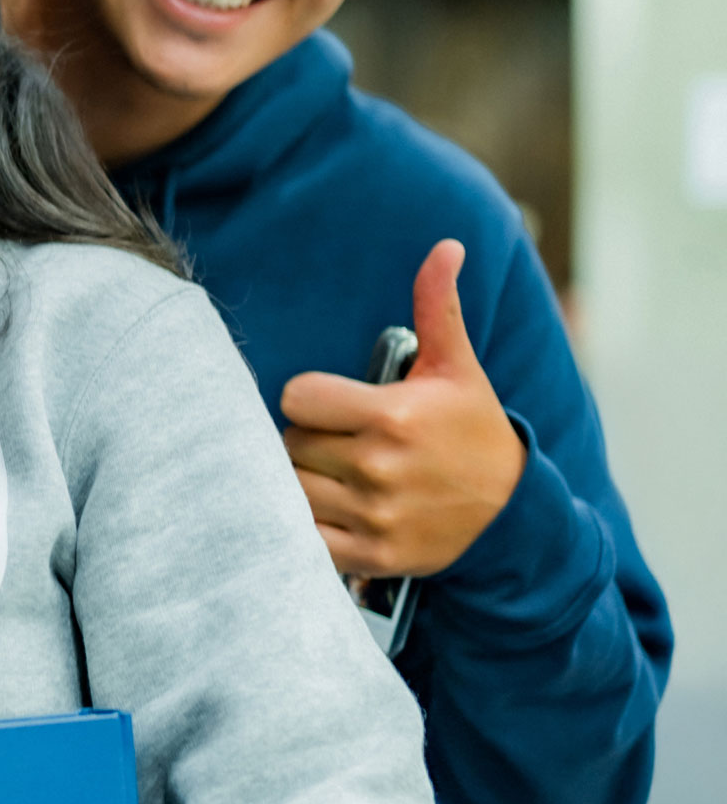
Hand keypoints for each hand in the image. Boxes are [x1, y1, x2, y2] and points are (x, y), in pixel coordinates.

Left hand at [280, 240, 527, 577]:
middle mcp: (381, 468)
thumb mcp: (457, 368)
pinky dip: (306, 525)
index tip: (329, 405)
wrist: (513, 513)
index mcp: (394, 416)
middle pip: (290, 444)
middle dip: (306, 439)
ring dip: (302, 481)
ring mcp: (375, 516)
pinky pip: (305, 537)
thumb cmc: (472, 430)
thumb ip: (438, 306)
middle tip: (334, 441)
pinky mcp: (371, 556)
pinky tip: (328, 510)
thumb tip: (446, 246)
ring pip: (291, 488)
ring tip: (330, 473)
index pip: (297, 398)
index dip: (308, 399)